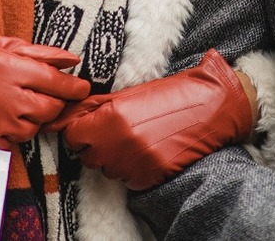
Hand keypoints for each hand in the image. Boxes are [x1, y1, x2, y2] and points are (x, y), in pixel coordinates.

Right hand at [0, 17, 89, 148]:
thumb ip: (36, 53)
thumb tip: (70, 59)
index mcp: (9, 67)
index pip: (57, 82)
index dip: (74, 87)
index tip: (81, 88)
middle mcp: (6, 96)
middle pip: (50, 108)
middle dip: (56, 103)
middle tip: (51, 96)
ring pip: (34, 127)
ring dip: (34, 117)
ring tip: (18, 102)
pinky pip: (14, 141)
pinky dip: (14, 131)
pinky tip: (2, 116)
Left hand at [51, 49, 253, 189]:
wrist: (211, 109)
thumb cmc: (170, 95)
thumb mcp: (128, 93)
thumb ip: (93, 107)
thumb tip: (63, 116)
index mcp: (113, 118)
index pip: (73, 135)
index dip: (80, 130)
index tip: (91, 126)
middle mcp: (121, 144)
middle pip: (86, 155)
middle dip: (95, 145)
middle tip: (114, 131)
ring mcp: (135, 164)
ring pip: (106, 170)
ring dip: (113, 158)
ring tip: (134, 139)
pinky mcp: (149, 178)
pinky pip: (126, 180)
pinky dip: (131, 169)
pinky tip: (146, 151)